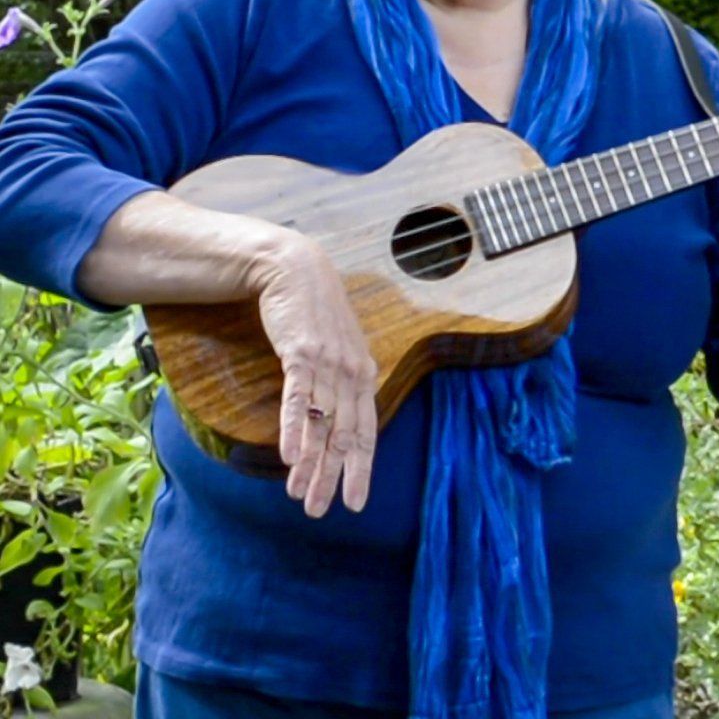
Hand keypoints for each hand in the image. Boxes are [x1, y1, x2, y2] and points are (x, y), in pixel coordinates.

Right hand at [248, 231, 378, 516]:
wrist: (295, 270)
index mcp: (363, 375)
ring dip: (310, 463)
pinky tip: (288, 457)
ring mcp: (329, 363)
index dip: (361, 469)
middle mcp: (352, 373)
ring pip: (322, 424)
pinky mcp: (301, 353)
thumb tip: (334, 421)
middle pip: (345, 436)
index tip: (354, 504)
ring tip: (298, 495)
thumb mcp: (337, 351)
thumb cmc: (315, 315)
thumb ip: (340, 384)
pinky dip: (296, 429)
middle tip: (318, 512)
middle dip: (332, 478)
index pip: (366, 432)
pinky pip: (299, 398)